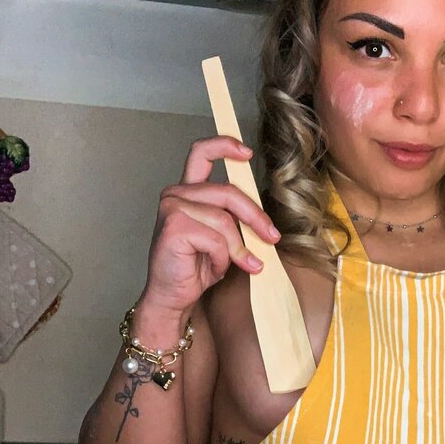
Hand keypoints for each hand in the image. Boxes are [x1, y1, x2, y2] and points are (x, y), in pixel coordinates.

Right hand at [141, 135, 280, 315]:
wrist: (173, 297)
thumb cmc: (195, 269)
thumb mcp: (222, 238)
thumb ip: (234, 219)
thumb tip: (265, 220)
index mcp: (187, 192)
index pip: (201, 154)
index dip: (225, 146)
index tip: (247, 152)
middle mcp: (176, 194)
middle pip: (228, 192)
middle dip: (255, 216)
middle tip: (272, 238)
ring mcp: (172, 208)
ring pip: (224, 221)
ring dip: (236, 248)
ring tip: (236, 265)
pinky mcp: (173, 227)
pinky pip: (215, 239)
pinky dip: (222, 258)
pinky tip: (214, 270)